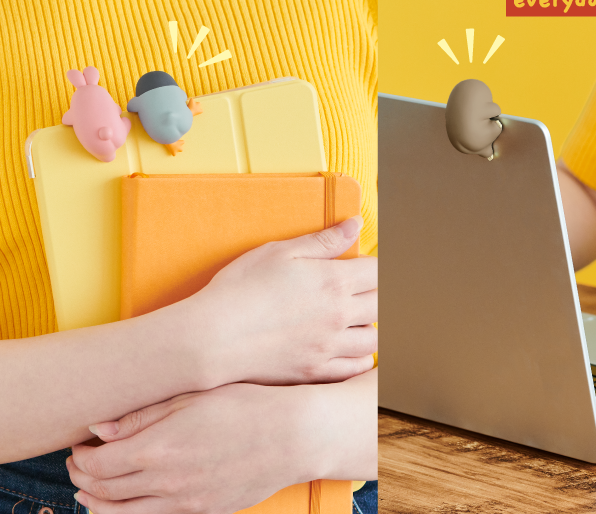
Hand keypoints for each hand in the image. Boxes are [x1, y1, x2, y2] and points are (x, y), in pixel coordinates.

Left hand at [69, 370, 377, 513]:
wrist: (294, 436)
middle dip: (83, 480)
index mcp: (158, 449)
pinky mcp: (204, 510)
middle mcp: (166, 482)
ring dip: (99, 504)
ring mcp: (185, 502)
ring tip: (90, 493)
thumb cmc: (246, 405)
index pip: (97, 465)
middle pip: (105, 492)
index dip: (80, 458)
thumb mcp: (191, 398)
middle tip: (79, 465)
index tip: (79, 446)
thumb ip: (141, 415)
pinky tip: (128, 503)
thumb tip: (97, 427)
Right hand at [179, 216, 376, 387]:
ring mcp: (329, 347)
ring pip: (374, 338)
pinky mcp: (316, 371)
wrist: (212, 337)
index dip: (377, 266)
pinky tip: (350, 348)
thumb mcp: (279, 252)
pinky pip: (355, 368)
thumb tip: (355, 224)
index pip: (379, 271)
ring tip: (355, 318)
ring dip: (371, 326)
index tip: (365, 266)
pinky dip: (360, 358)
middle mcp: (338, 315)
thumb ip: (323, 241)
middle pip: (383, 304)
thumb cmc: (240, 288)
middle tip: (362, 290)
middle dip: (378, 294)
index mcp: (333, 281)